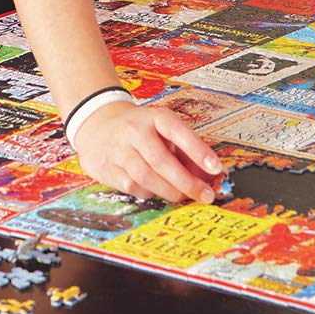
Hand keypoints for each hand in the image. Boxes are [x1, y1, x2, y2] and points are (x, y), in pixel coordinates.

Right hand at [72, 99, 223, 203]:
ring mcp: (119, 150)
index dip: (198, 150)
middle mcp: (135, 132)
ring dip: (169, 191)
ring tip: (184, 196)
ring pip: (146, 177)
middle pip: (162, 160)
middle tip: (205, 195)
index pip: (178, 131)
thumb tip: (207, 174)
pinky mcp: (107, 168)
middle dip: (186, 182)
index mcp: (154, 117)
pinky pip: (132, 187)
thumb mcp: (162, 128)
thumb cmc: (139, 129)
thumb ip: (184, 149)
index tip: (216, 167)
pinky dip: (149, 193)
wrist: (98, 124)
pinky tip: (157, 191)